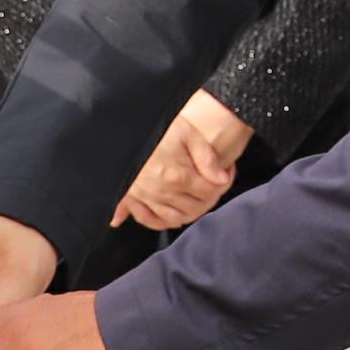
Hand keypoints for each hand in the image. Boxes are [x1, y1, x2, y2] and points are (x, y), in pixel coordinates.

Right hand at [113, 91, 252, 230]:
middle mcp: (161, 191)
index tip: (226, 174)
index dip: (224, 184)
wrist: (123, 127)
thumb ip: (207, 157)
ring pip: (175, 218)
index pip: (210, 192)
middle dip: (210, 199)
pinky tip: (171, 216)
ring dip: (190, 213)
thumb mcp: (187, 132)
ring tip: (196, 199)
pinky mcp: (130, 197)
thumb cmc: (155, 126)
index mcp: (177, 175)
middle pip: (195, 208)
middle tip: (213, 186)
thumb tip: (221, 179)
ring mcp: (145, 197)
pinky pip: (149, 220)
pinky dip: (162, 222)